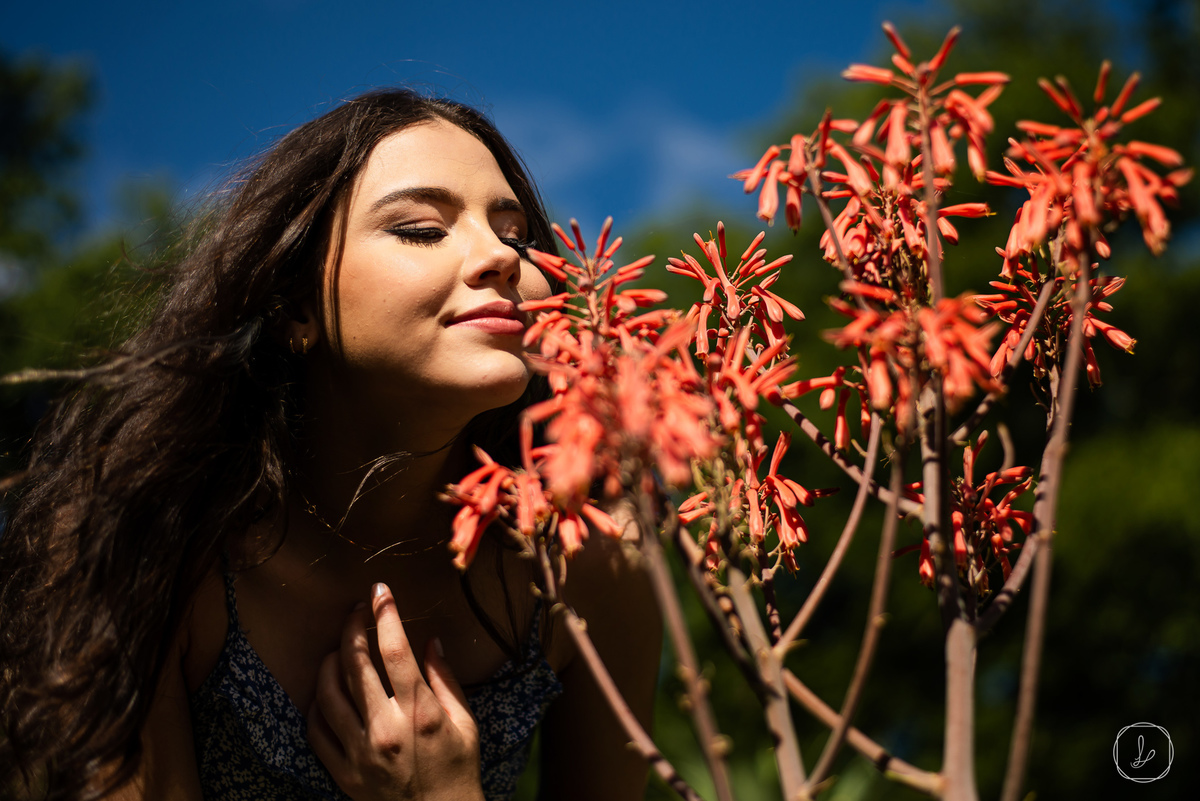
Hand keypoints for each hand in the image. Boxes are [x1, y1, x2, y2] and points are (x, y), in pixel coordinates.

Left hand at [307, 583, 482, 800]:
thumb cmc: (459, 769)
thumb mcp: (466, 723)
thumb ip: (445, 680)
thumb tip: (430, 642)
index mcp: (420, 713)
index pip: (395, 650)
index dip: (385, 614)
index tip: (380, 591)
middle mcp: (385, 729)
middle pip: (355, 664)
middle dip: (352, 627)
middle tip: (355, 611)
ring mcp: (359, 753)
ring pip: (328, 693)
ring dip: (330, 661)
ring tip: (340, 648)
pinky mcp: (343, 774)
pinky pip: (316, 730)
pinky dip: (318, 704)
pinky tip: (328, 691)